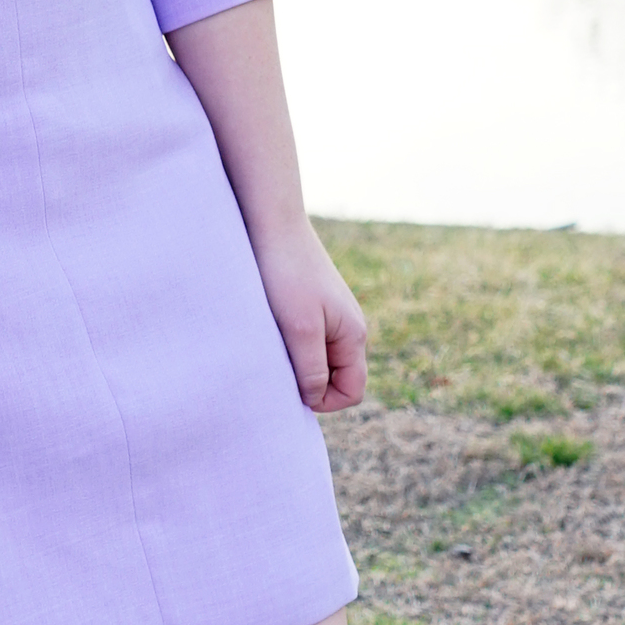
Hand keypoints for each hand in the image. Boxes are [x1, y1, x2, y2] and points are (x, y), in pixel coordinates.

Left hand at [248, 213, 367, 412]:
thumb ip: (312, 369)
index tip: (290, 386)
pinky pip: (308, 341)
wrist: (273, 224)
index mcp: (354, 336)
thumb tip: (315, 399)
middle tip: (277, 366)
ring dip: (297, 363)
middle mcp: (349, 328)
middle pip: (337, 378)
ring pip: (320, 360)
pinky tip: (270, 331)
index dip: (323, 401)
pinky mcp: (313, 306)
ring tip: (272, 346)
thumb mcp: (299, 329)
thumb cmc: (286, 274)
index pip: (352, 391)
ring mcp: (332, 316)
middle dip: (310, 383)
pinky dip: (290, 345)